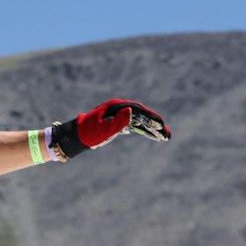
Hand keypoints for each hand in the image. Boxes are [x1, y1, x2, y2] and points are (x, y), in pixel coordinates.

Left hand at [51, 100, 170, 158]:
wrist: (77, 136)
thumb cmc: (89, 133)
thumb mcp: (103, 129)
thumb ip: (118, 121)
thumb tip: (132, 111)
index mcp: (116, 107)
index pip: (138, 110)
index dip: (150, 117)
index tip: (160, 125)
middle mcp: (120, 109)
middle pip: (142, 116)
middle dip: (155, 125)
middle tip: (168, 134)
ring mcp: (121, 116)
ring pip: (141, 122)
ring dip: (153, 129)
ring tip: (166, 138)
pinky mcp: (120, 124)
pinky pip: (136, 127)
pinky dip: (145, 131)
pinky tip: (155, 137)